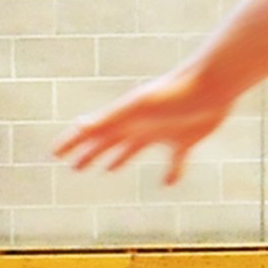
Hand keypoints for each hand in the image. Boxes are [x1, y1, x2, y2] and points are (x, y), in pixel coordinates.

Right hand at [54, 65, 238, 186]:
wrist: (212, 84)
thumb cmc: (174, 93)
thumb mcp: (137, 107)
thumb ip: (109, 118)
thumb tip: (79, 126)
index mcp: (124, 118)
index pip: (92, 132)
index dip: (73, 142)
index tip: (54, 152)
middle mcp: (140, 125)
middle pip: (109, 143)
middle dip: (90, 154)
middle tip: (74, 167)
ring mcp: (162, 131)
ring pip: (133, 149)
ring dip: (119, 158)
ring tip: (109, 169)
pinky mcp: (185, 139)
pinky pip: (175, 161)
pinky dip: (171, 172)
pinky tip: (168, 183)